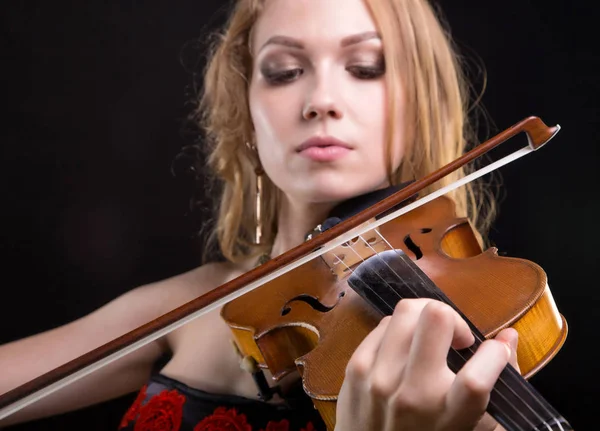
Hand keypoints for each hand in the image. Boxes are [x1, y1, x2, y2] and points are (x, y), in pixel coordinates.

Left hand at [335, 298, 519, 430]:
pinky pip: (384, 323)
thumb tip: (507, 336)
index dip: (494, 354)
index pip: (476, 376)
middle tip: (456, 339)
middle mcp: (413, 394)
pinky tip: (406, 348)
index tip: (494, 350)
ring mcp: (379, 377)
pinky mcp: (356, 367)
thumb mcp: (473, 426)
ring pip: (407, 311)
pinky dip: (401, 328)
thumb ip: (497, 382)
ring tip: (430, 339)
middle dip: (454, 320)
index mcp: (449, 416)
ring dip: (425, 318)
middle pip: (436, 319)